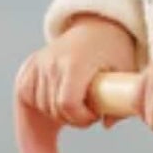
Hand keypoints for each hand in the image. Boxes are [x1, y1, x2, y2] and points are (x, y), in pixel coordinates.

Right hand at [15, 14, 138, 127]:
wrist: (96, 28)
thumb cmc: (113, 51)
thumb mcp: (126, 72)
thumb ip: (122, 101)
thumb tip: (107, 124)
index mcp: (76, 63)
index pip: (68, 103)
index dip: (81, 118)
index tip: (95, 114)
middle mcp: (52, 61)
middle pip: (54, 109)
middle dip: (73, 118)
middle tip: (89, 110)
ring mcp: (38, 63)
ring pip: (40, 106)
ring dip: (58, 113)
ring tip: (77, 103)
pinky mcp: (28, 66)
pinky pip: (26, 95)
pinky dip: (40, 104)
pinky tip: (56, 100)